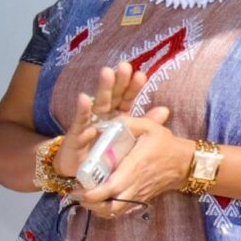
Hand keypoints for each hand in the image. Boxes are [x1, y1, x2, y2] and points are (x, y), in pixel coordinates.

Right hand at [52, 61, 150, 180]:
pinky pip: (79, 123)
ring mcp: (88, 124)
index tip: (141, 75)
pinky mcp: (75, 136)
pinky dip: (82, 111)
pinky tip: (84, 99)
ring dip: (102, 89)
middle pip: (112, 96)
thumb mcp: (130, 140)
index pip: (126, 99)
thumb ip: (146, 124)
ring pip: (97, 104)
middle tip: (124, 66)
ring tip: (107, 73)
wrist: (82, 175)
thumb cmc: (105, 155)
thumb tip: (165, 109)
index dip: (132, 87)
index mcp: (117, 117)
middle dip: (118, 81)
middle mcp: (103, 117)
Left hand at [85, 103, 194, 214]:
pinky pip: (123, 210)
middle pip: (112, 204)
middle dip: (91, 203)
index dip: (94, 193)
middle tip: (76, 194)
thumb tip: (103, 124)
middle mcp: (136, 184)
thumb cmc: (164, 143)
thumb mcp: (148, 127)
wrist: (185, 162)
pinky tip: (97, 203)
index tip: (79, 191)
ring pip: (116, 211)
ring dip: (98, 209)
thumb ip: (127, 123)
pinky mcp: (141, 199)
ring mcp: (139, 194)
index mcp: (135, 166)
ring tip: (84, 199)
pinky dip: (108, 211)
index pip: (113, 187)